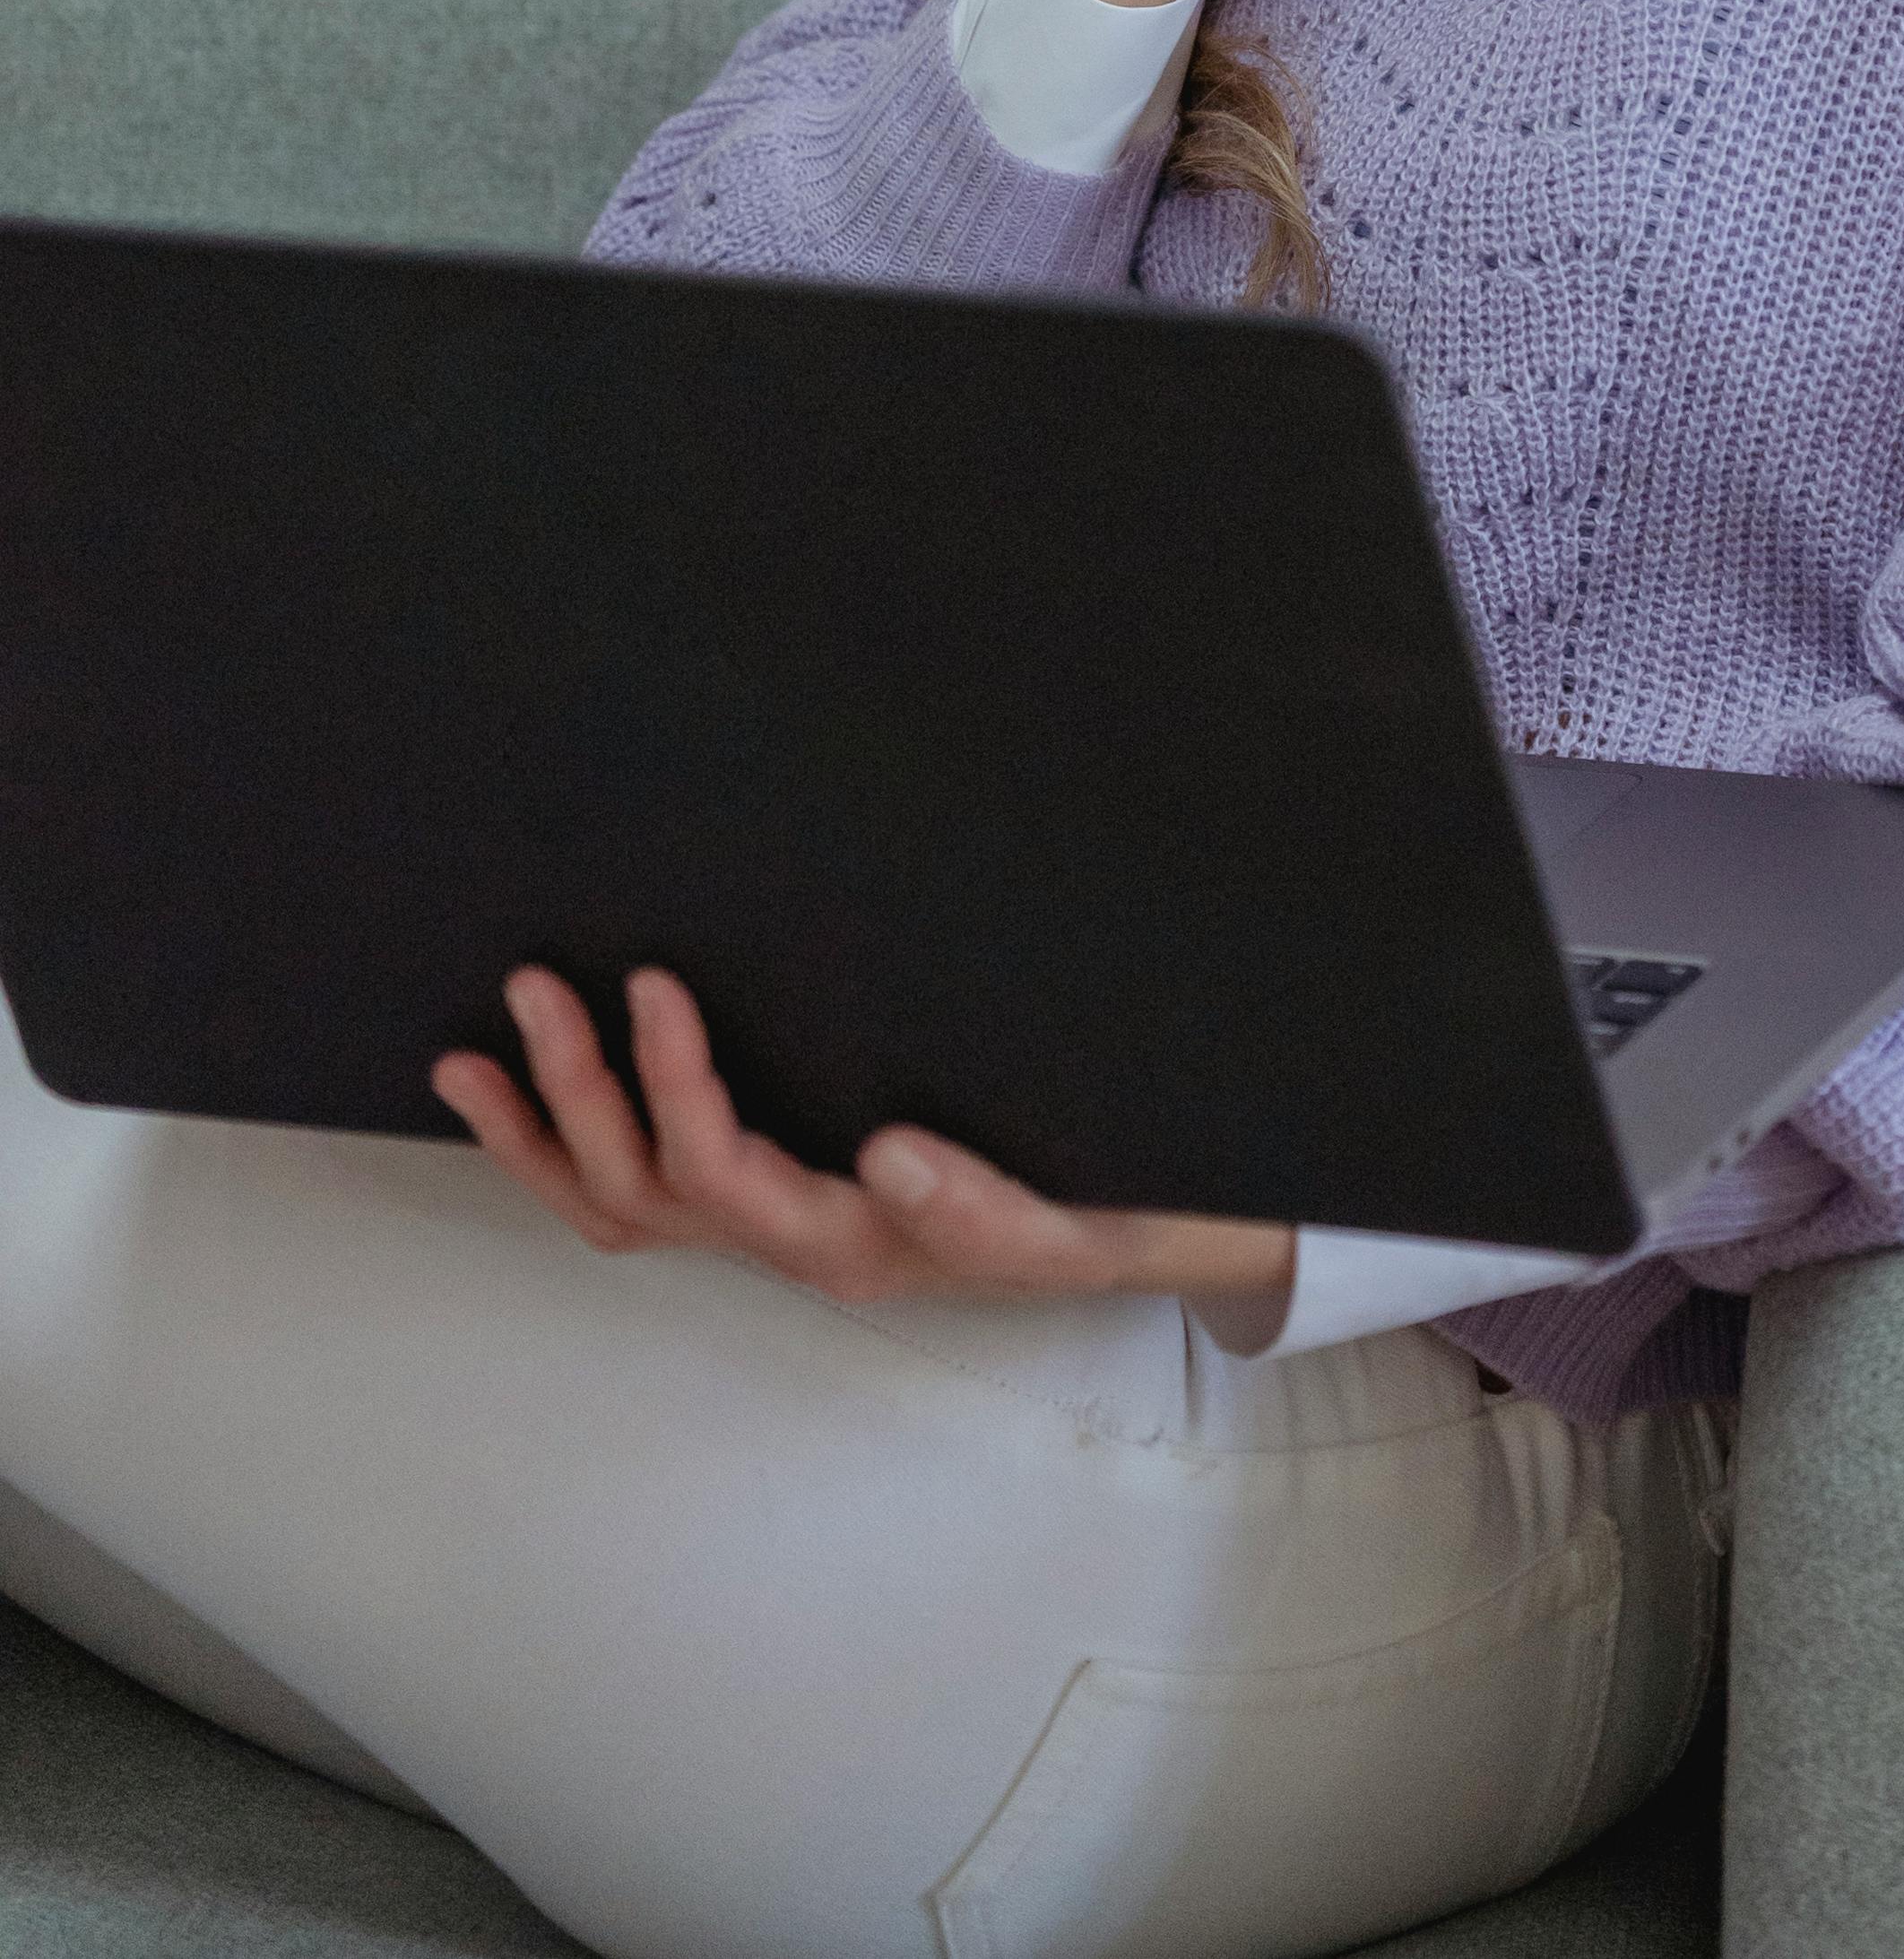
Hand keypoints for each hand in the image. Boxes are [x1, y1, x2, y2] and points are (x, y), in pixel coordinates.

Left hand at [433, 968, 1301, 1350]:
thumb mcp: (1055, 1225)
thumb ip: (978, 1204)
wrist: (1113, 1242)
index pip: (716, 1172)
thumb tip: (887, 1157)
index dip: (670, 1082)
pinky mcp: (768, 1201)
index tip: (652, 980)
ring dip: (539, 1132)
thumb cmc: (1083, 1221)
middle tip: (532, 987)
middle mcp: (783, 1243)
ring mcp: (766, 1228)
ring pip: (617, 1203)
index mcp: (839, 1241)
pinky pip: (642, 1193)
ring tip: (471, 1056)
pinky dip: (570, 1150)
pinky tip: (532, 1098)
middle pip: (634, 1193)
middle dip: (569, 1096)